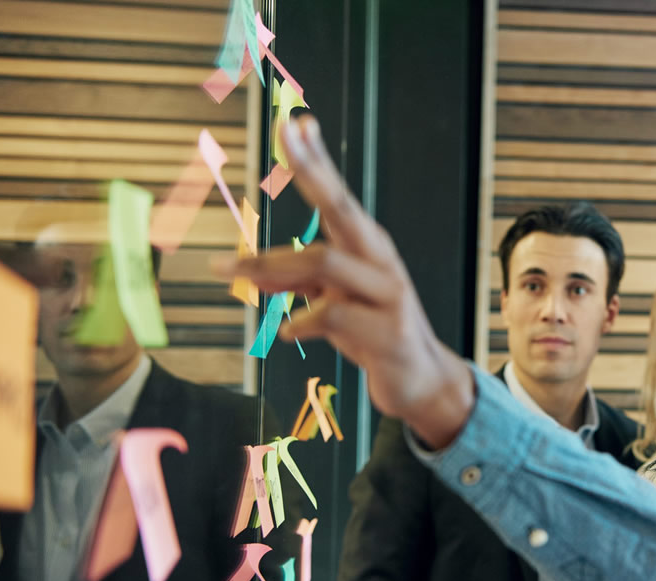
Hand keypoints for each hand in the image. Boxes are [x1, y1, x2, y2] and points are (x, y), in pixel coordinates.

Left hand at [218, 115, 473, 447]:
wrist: (422, 381)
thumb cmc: (374, 333)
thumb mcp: (331, 301)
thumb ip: (297, 282)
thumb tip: (250, 269)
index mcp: (368, 249)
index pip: (338, 197)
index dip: (315, 160)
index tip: (294, 123)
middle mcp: (380, 262)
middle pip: (341, 208)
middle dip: (312, 170)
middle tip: (285, 134)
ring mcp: (388, 294)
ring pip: (324, 262)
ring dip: (272, 265)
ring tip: (233, 274)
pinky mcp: (386, 332)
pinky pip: (332, 314)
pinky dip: (302, 320)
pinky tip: (287, 332)